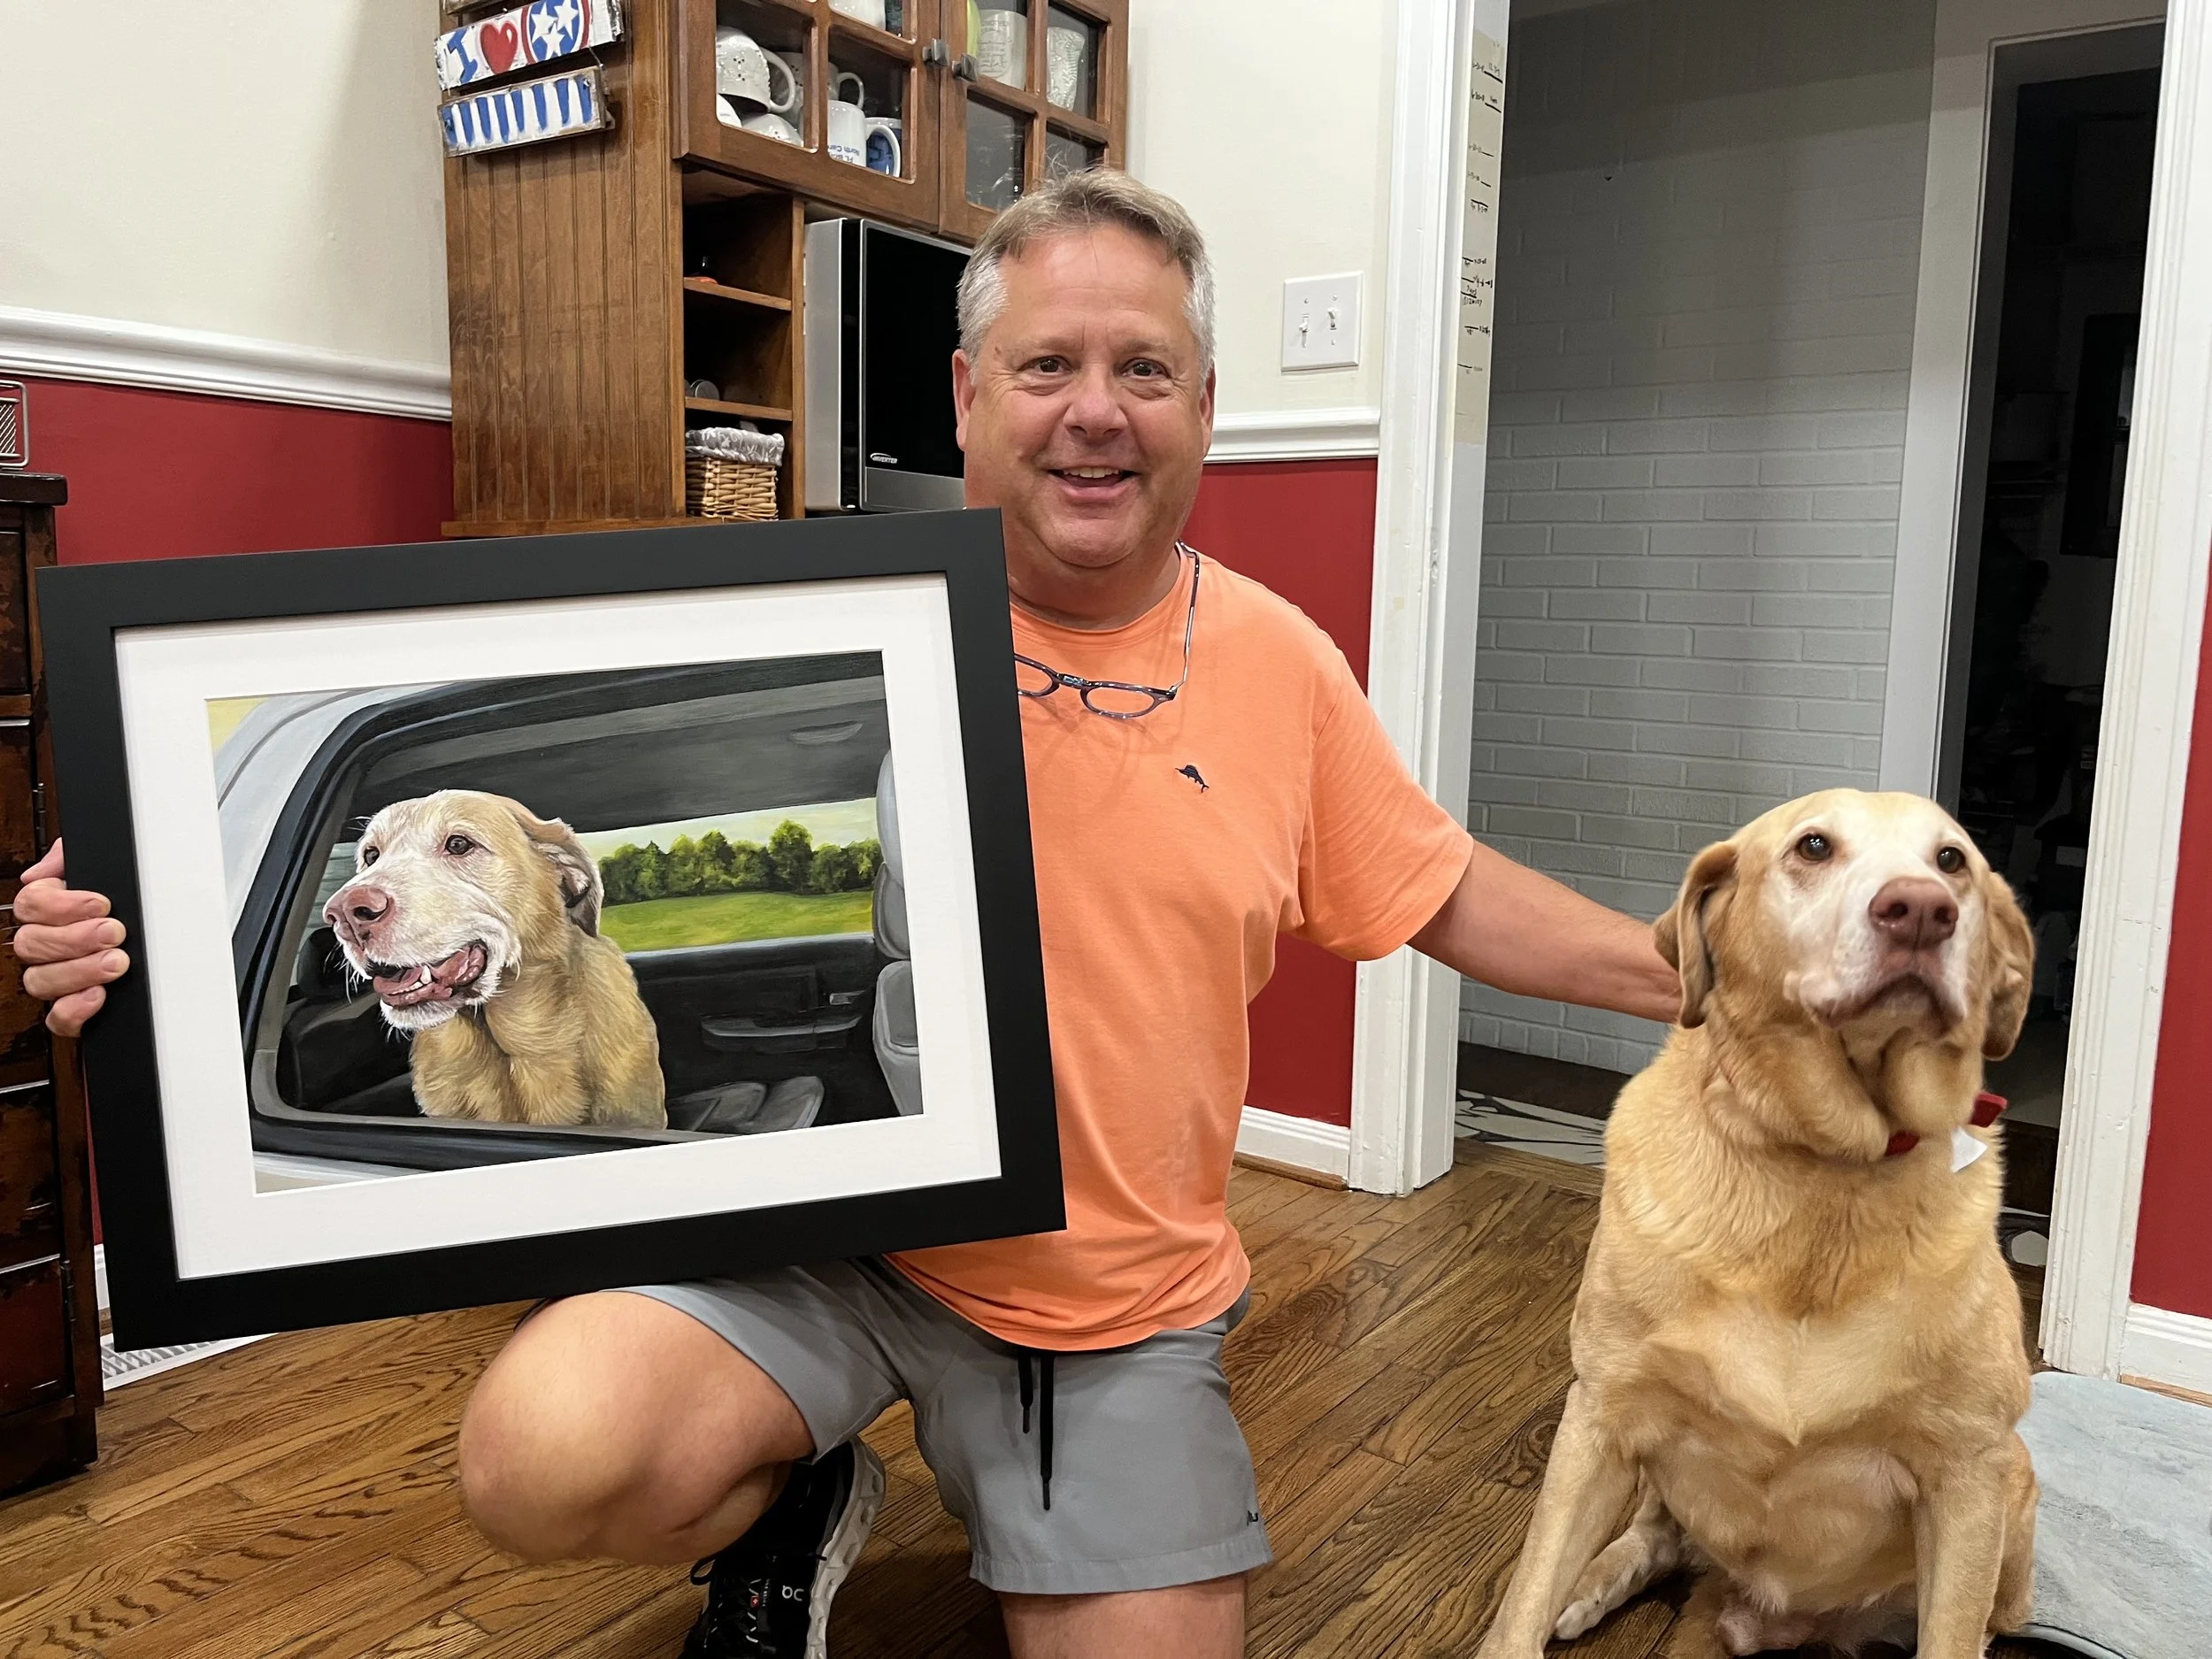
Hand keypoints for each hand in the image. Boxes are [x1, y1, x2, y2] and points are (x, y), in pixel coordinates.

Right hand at [11, 841, 128, 1036]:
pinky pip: (57, 1019)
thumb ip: (75, 859)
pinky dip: (74, 1009)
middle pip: (30, 944)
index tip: (100, 904)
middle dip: (75, 937)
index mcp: (52, 911)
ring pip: (39, 980)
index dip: (60, 905)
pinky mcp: (76, 1011)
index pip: (29, 905)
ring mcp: (59, 979)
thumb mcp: (118, 870)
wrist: (184, 942)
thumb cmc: (146, 904)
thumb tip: (44, 869)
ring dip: (78, 971)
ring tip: (116, 962)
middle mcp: (50, 946)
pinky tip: (99, 994)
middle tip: (115, 932)